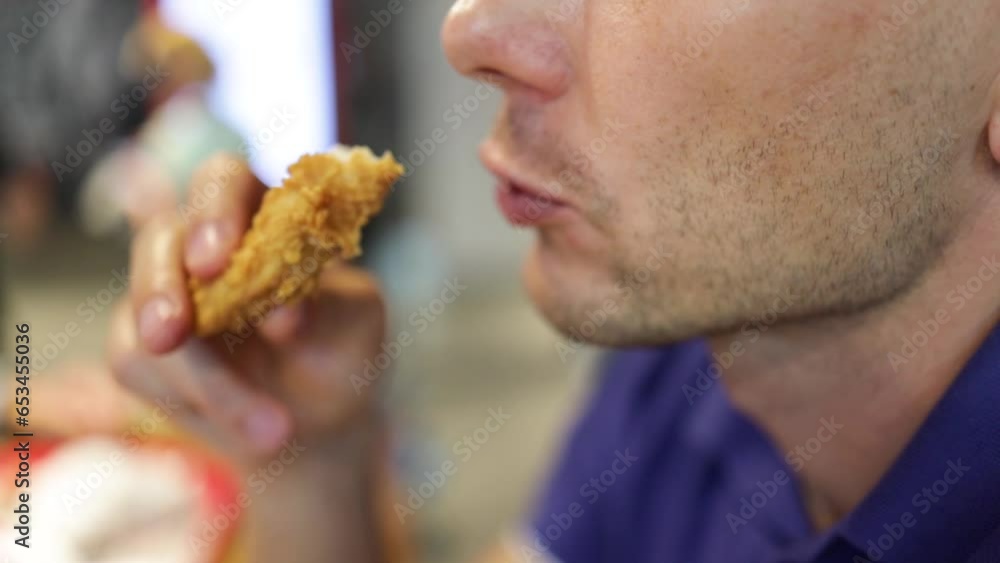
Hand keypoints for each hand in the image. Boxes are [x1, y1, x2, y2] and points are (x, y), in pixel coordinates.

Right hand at [107, 153, 387, 456]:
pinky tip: (253, 428)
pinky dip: (196, 403)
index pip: (224, 181)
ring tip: (274, 430)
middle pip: (160, 239)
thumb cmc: (342, 351)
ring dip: (202, 379)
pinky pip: (138, 367)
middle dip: (159, 287)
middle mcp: (206, 246)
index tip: (214, 261)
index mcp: (263, 215)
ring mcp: (168, 295)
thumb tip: (278, 318)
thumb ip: (327, 311)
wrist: (321, 421)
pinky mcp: (143, 347)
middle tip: (172, 335)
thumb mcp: (358, 326)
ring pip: (143, 317)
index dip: (213, 210)